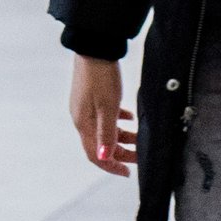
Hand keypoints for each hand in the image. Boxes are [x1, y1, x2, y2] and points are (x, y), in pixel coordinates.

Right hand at [70, 54, 134, 175]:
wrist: (94, 48)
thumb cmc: (101, 77)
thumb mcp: (108, 108)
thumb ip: (107, 134)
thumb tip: (104, 157)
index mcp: (83, 123)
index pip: (95, 155)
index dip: (111, 166)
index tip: (127, 172)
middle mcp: (81, 118)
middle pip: (100, 144)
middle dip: (120, 153)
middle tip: (139, 155)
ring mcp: (85, 107)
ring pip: (104, 130)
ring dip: (121, 137)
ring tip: (138, 135)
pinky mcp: (90, 97)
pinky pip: (104, 117)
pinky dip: (117, 121)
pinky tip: (129, 116)